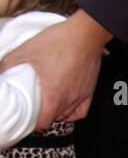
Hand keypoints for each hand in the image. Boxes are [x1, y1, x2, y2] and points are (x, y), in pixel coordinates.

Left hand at [0, 9, 110, 127]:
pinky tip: (65, 106)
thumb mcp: (28, 49)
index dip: (33, 123)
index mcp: (53, 93)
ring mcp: (79, 97)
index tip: (27, 118)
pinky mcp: (89, 92)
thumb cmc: (60, 41)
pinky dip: (71, 112)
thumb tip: (0, 72)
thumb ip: (10, 63)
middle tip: (33, 108)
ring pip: (66, 117)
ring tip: (47, 106)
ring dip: (55, 114)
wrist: (85, 34)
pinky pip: (80, 112)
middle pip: (53, 120)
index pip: (43, 122)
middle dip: (42, 116)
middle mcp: (67, 99)